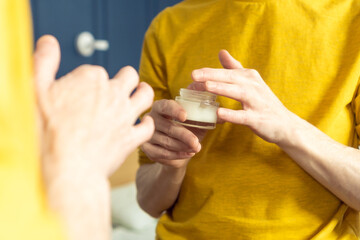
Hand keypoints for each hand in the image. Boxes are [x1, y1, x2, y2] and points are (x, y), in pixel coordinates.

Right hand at [34, 35, 154, 179]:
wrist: (65, 167)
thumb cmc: (46, 131)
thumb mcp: (36, 88)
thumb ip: (45, 61)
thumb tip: (49, 41)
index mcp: (91, 79)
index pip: (97, 71)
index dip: (89, 80)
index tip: (82, 91)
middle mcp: (113, 93)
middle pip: (129, 75)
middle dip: (125, 78)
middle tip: (119, 85)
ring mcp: (125, 116)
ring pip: (146, 95)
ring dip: (143, 93)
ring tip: (139, 94)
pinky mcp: (132, 138)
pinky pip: (148, 127)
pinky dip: (147, 124)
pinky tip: (143, 123)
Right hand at [141, 99, 205, 168]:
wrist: (179, 150)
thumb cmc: (189, 129)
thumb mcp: (197, 121)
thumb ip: (206, 115)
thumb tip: (222, 115)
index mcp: (161, 106)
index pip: (166, 106)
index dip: (175, 110)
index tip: (185, 116)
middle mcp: (150, 118)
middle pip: (168, 127)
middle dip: (185, 136)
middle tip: (197, 143)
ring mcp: (147, 133)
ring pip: (166, 142)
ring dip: (183, 146)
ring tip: (196, 148)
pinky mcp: (146, 148)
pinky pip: (162, 153)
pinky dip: (177, 155)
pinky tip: (188, 154)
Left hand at [191, 50, 294, 144]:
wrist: (285, 125)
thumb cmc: (263, 102)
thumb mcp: (250, 82)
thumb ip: (234, 68)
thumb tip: (221, 51)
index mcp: (249, 77)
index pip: (226, 72)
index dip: (209, 72)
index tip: (193, 73)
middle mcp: (254, 86)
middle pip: (231, 78)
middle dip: (212, 75)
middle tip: (193, 75)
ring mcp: (257, 102)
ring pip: (238, 93)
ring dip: (223, 88)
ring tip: (207, 85)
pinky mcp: (258, 119)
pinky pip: (244, 116)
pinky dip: (232, 114)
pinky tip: (219, 113)